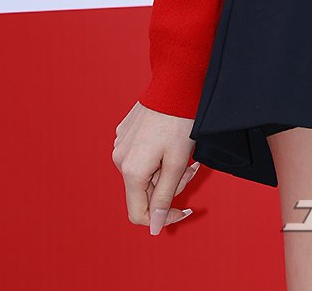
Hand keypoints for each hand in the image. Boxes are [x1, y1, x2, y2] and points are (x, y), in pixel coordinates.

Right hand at [112, 100, 198, 234]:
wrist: (175, 83)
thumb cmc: (179, 122)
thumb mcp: (177, 164)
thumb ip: (164, 198)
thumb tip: (155, 228)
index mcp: (131, 172)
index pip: (139, 214)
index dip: (163, 217)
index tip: (185, 208)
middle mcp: (119, 160)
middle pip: (144, 192)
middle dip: (169, 186)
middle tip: (191, 167)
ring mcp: (120, 144)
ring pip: (143, 174)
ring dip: (164, 170)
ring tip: (183, 151)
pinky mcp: (125, 132)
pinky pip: (139, 155)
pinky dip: (156, 156)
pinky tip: (170, 139)